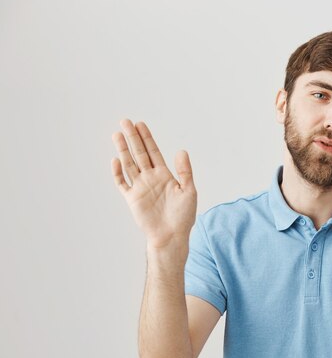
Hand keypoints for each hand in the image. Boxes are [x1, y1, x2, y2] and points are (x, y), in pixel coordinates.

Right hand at [111, 119, 197, 247]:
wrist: (171, 236)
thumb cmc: (183, 216)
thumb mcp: (189, 191)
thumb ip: (185, 171)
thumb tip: (181, 151)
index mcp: (164, 175)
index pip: (153, 152)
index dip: (147, 138)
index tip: (140, 124)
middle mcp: (150, 178)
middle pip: (139, 154)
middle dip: (132, 138)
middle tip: (125, 121)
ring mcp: (140, 187)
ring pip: (129, 164)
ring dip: (123, 150)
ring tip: (117, 134)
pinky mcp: (132, 199)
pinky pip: (122, 183)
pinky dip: (118, 173)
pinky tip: (116, 160)